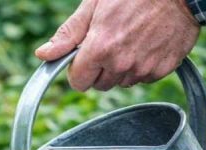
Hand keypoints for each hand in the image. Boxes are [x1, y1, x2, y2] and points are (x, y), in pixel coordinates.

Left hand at [35, 0, 199, 91]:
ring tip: (132, 39)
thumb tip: (43, 54)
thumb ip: (69, 34)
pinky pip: (144, 78)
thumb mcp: (94, 5)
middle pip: (100, 85)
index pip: (78, 82)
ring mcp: (143, 68)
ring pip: (122, 82)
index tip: (85, 58)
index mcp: (100, 48)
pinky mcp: (162, 70)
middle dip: (100, 69)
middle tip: (111, 42)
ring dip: (122, 67)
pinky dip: (143, 65)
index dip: (79, 70)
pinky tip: (148, 43)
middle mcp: (121, 63)